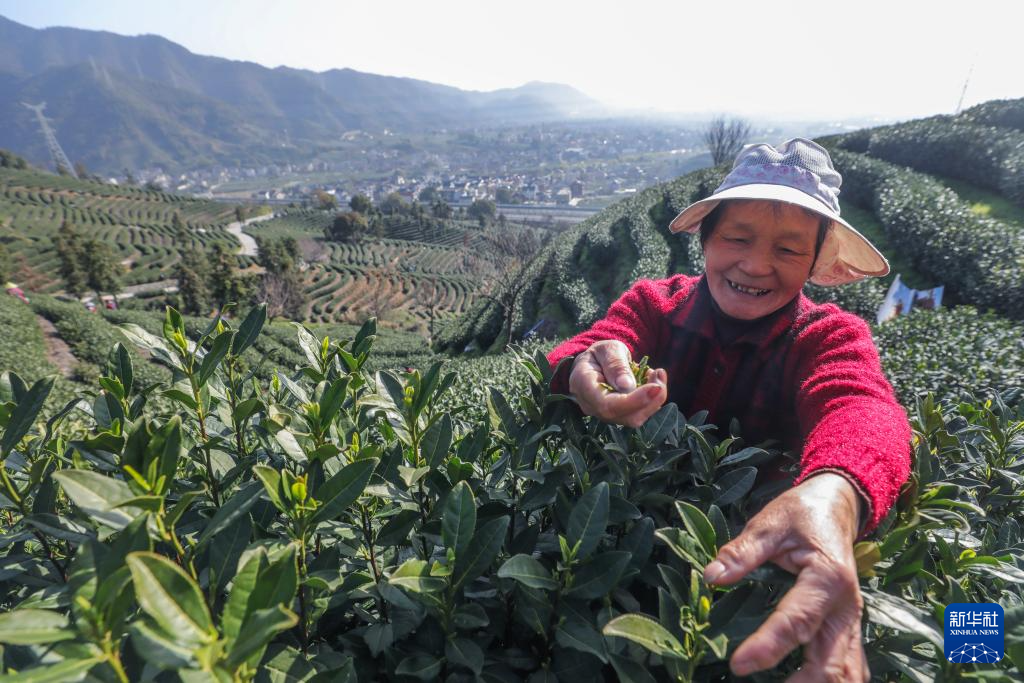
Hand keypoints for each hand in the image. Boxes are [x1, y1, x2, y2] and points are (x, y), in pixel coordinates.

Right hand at [567, 340, 666, 428]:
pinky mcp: (617, 417)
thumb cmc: (601, 354)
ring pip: (633, 419)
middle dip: (649, 400)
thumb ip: (616, 364)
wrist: (596, 363)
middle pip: (623, 416)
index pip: (606, 404)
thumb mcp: (609, 349)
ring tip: (657, 375)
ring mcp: (603, 414)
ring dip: (654, 400)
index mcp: (582, 384)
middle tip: (659, 374)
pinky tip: (653, 382)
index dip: (633, 401)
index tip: (655, 387)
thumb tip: (627, 386)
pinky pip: (638, 415)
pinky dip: (652, 401)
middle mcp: (590, 405)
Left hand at [703, 473, 868, 681]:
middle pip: (830, 662)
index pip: (796, 621)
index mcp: (827, 578)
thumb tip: (712, 576)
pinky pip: (849, 666)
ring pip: (848, 672)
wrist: (837, 505)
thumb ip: (742, 551)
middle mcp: (846, 607)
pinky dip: (831, 682)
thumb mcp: (771, 522)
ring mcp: (850, 622)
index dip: (767, 646)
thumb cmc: (801, 513)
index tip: (738, 665)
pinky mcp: (847, 629)